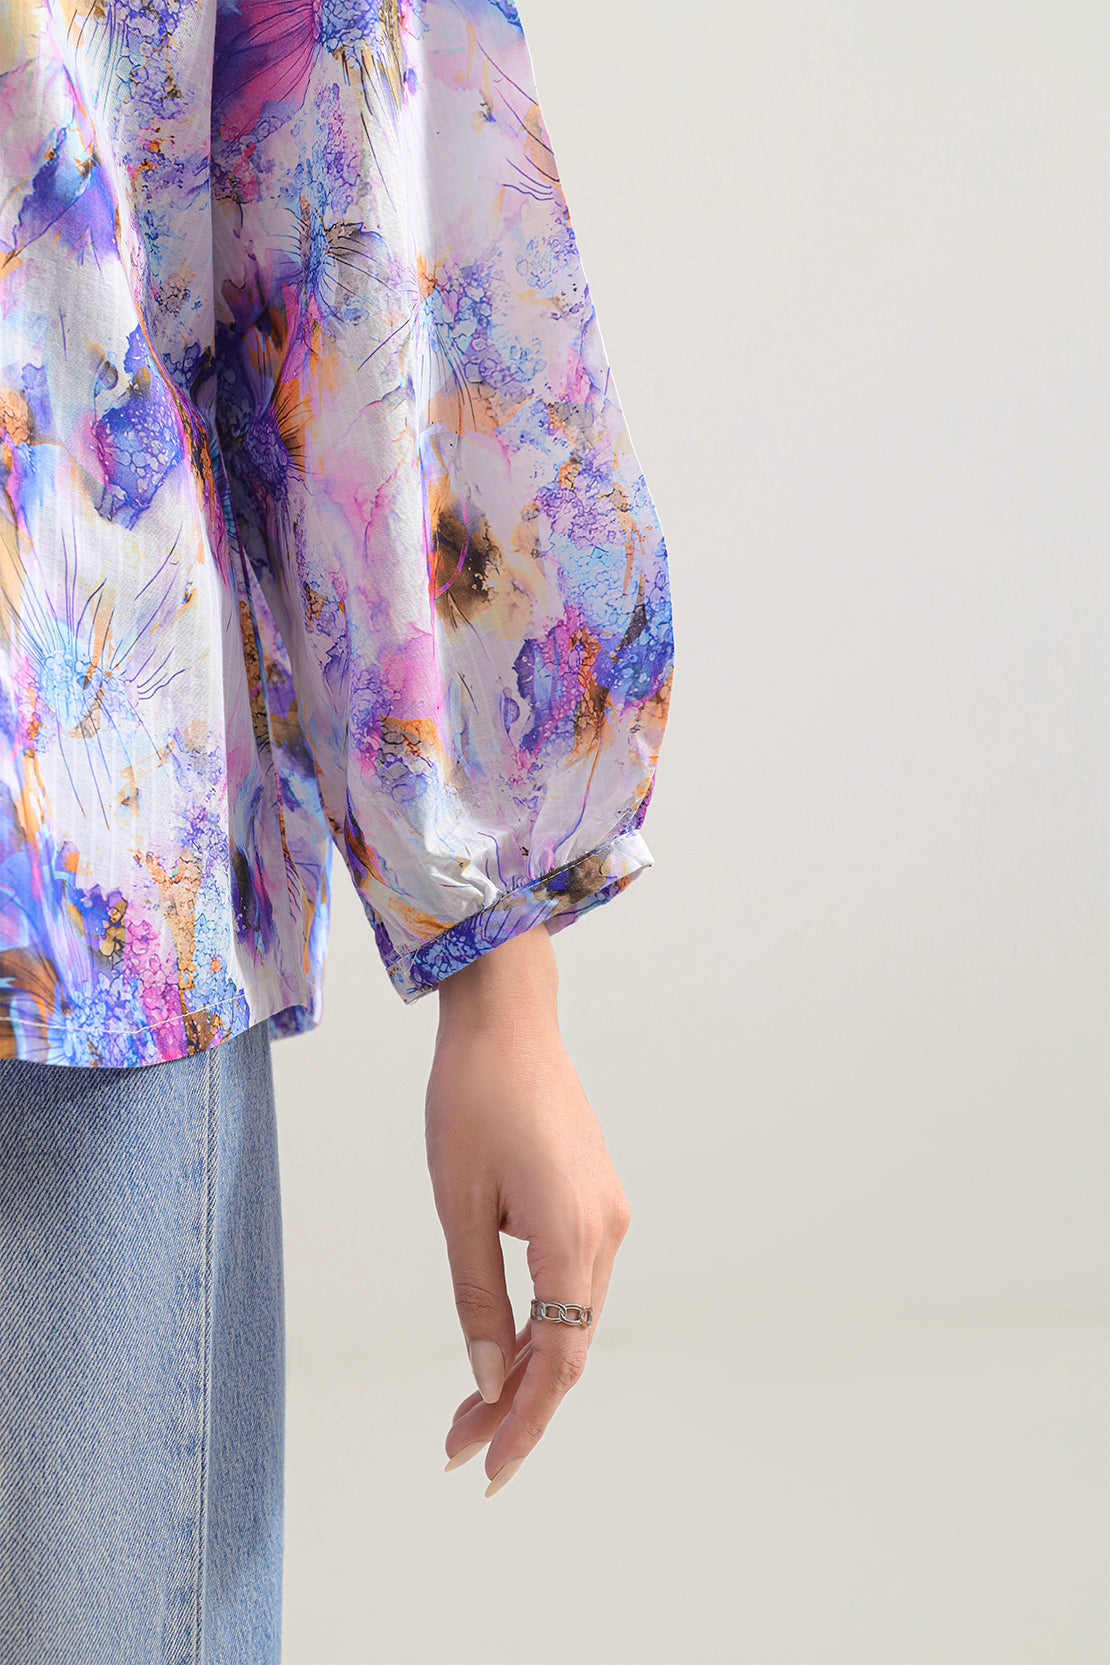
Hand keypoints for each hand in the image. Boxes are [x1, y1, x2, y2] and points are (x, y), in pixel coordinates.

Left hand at [425, 922, 630, 1495]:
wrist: (507, 1019)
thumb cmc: (473, 1097)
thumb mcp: (458, 1204)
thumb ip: (476, 1295)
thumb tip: (486, 1378)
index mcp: (574, 1231)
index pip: (559, 1356)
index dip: (525, 1421)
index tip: (489, 1467)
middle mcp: (606, 1228)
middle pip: (570, 1344)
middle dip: (517, 1404)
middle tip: (459, 1450)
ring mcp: (606, 1211)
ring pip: (572, 1315)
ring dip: (525, 1365)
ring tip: (469, 1413)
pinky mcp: (593, 1198)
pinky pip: (572, 1279)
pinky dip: (538, 1320)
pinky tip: (501, 1348)